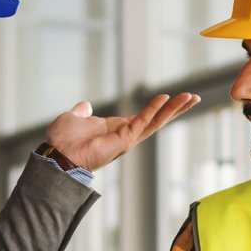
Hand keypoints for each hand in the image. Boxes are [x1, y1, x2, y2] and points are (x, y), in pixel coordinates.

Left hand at [44, 93, 200, 171]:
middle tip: (194, 97)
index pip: (146, 117)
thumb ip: (82, 111)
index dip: (161, 107)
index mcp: (118, 128)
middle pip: (158, 120)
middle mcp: (127, 134)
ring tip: (190, 97)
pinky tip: (165, 98)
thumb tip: (84, 105)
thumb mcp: (74, 117)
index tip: (175, 97)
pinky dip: (152, 109)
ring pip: (156, 122)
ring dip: (173, 109)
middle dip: (176, 109)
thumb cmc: (64, 139)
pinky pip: (142, 121)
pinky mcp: (123, 139)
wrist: (56, 153)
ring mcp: (127, 138)